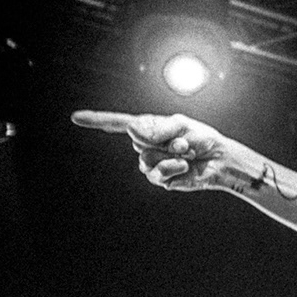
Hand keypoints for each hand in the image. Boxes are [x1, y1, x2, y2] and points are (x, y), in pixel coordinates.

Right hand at [72, 110, 238, 191]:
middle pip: (139, 140)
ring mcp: (151, 163)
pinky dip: (172, 167)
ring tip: (186, 154)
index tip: (76, 117)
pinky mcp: (160, 178)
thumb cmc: (203, 139)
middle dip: (165, 139)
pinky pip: (157, 173)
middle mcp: (147, 145)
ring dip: (171, 155)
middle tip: (185, 142)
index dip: (98, 121)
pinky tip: (184, 166)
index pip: (118, 124)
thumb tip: (130, 131)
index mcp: (150, 128)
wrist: (220, 160)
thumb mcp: (181, 127)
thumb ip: (156, 129)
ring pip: (146, 159)